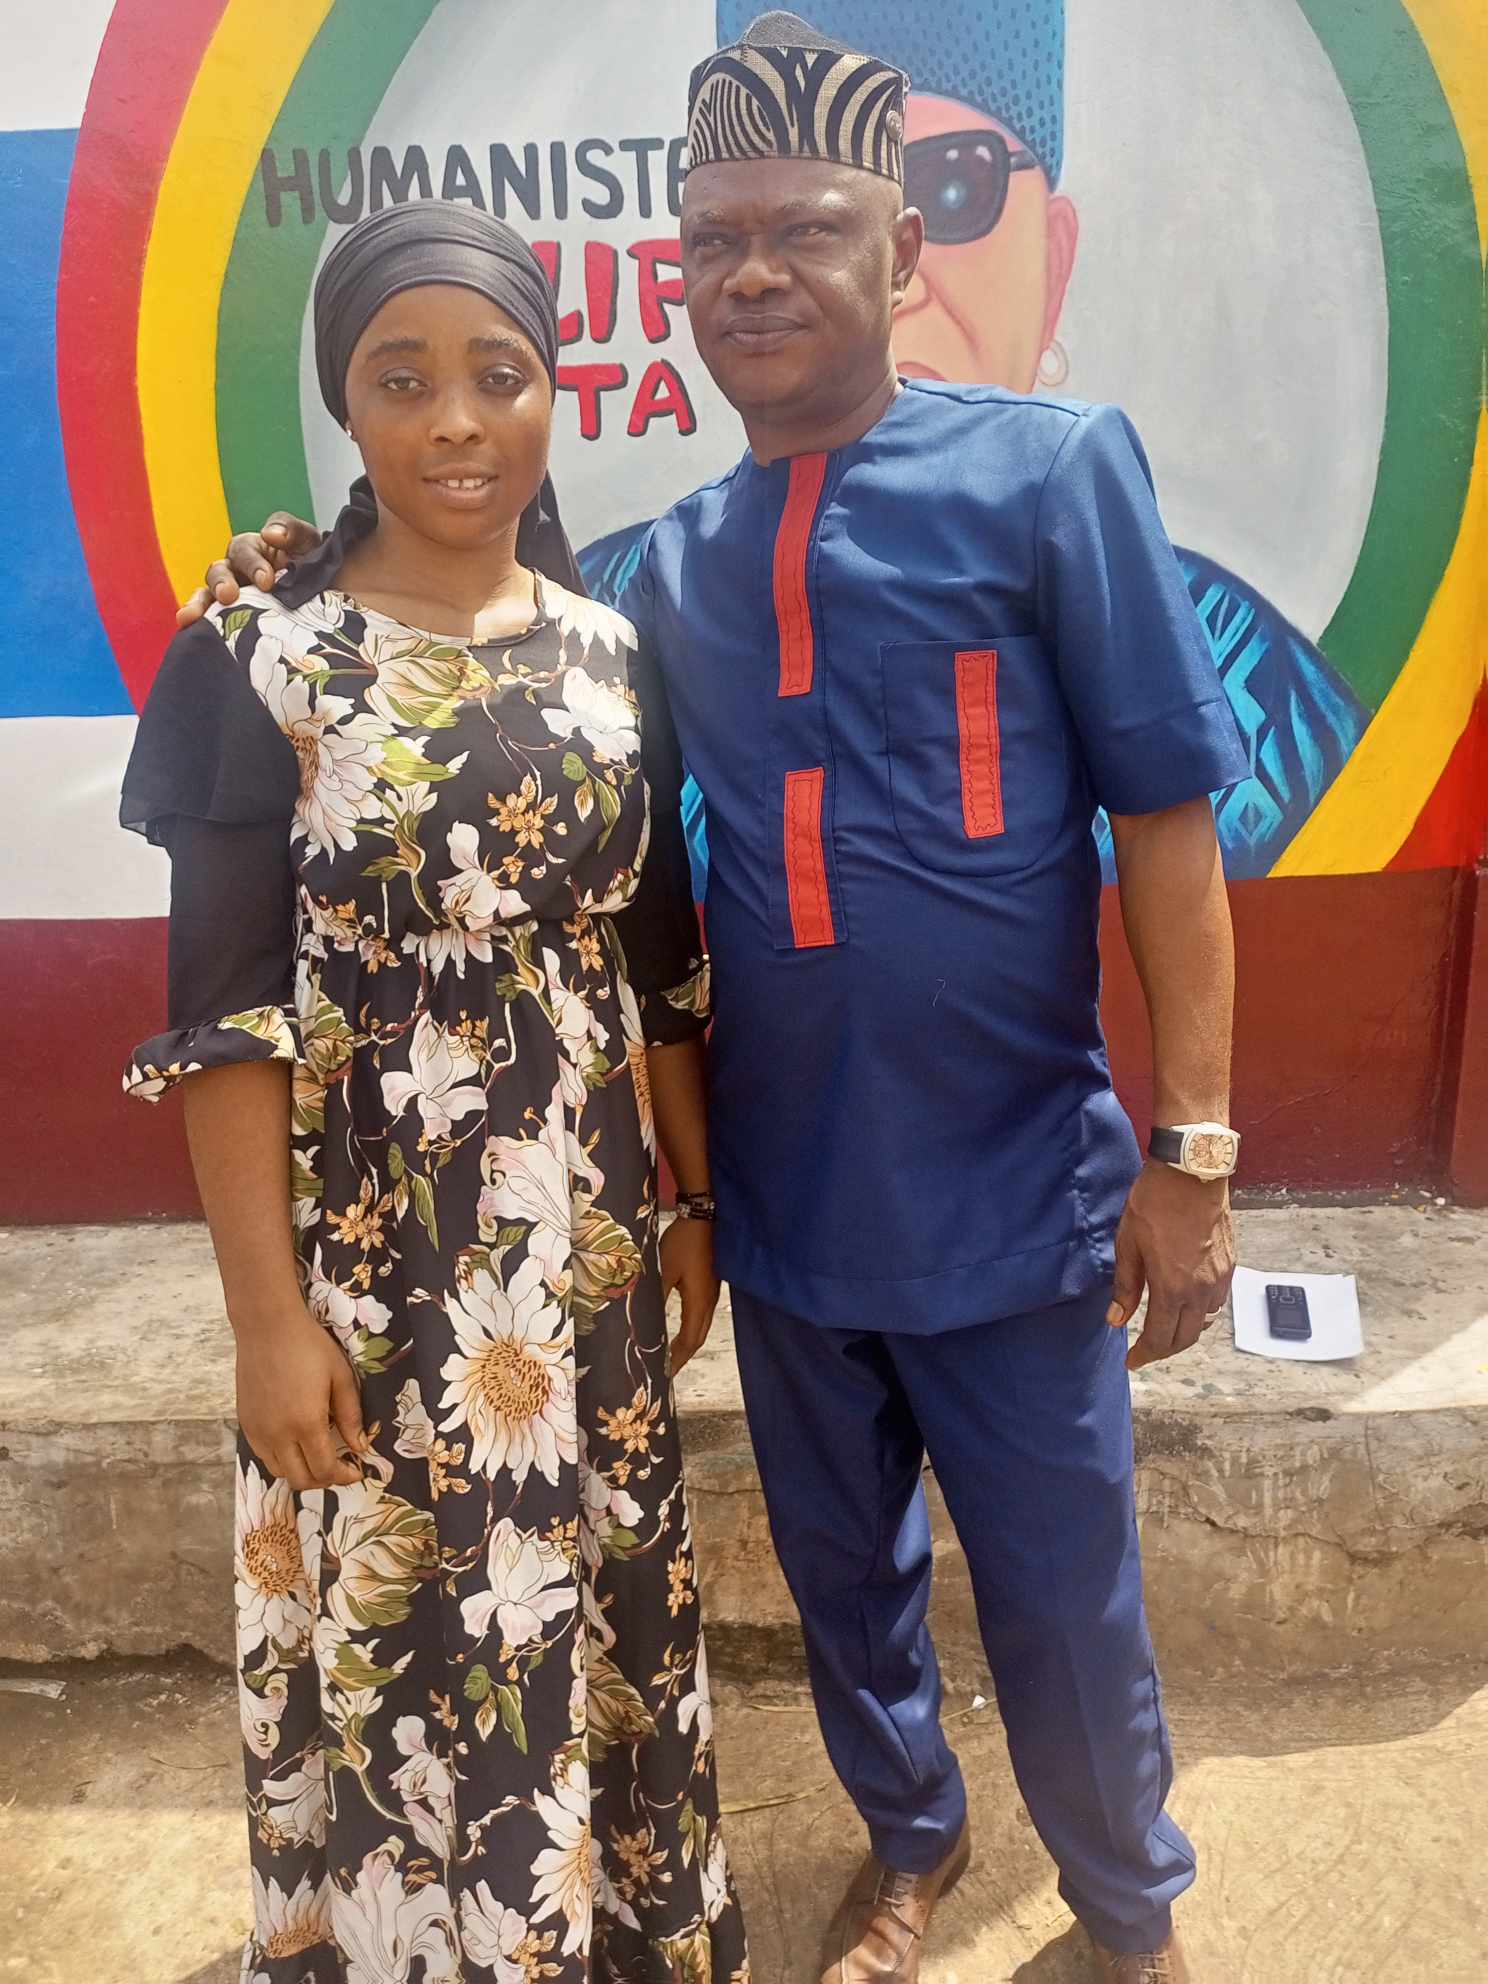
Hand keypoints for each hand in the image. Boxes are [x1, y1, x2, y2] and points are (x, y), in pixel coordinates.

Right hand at [176, 513, 324, 626]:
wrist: (329, 603)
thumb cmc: (316, 569)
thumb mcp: (310, 544)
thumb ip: (293, 531)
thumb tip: (270, 534)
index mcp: (254, 552)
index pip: (244, 549)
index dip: (252, 563)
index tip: (267, 581)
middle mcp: (237, 573)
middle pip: (219, 571)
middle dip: (222, 583)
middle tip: (230, 596)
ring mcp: (232, 600)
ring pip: (207, 597)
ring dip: (198, 604)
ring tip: (191, 617)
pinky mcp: (229, 623)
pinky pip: (208, 623)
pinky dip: (197, 626)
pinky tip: (189, 632)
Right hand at [235, 1306, 365, 1489]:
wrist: (267, 1326)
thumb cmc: (309, 1346)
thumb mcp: (340, 1377)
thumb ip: (350, 1416)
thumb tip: (360, 1448)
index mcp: (306, 1423)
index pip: (325, 1470)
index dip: (344, 1477)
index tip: (357, 1471)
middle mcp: (278, 1434)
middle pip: (301, 1480)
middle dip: (324, 1480)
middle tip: (339, 1466)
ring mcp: (258, 1431)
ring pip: (280, 1472)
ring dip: (301, 1471)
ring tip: (317, 1455)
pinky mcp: (245, 1423)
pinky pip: (263, 1455)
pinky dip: (282, 1458)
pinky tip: (294, 1441)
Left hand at [661, 1216, 719, 1373]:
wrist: (703, 1217)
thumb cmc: (684, 1243)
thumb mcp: (664, 1270)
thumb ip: (655, 1296)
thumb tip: (643, 1321)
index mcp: (699, 1302)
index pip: (690, 1340)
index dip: (678, 1359)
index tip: (665, 1374)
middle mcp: (709, 1301)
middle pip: (698, 1338)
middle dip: (683, 1356)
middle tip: (667, 1371)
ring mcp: (712, 1293)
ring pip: (701, 1327)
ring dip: (688, 1343)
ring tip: (671, 1355)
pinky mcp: (710, 1284)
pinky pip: (702, 1315)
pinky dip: (691, 1329)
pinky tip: (679, 1327)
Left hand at [1109, 1159, 1234, 1370]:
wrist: (1191, 1171)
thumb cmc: (1154, 1204)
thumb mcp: (1128, 1244)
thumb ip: (1125, 1286)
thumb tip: (1117, 1320)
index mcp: (1172, 1288)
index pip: (1160, 1339)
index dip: (1144, 1355)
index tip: (1131, 1361)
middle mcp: (1201, 1290)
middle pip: (1186, 1338)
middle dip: (1164, 1349)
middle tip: (1145, 1350)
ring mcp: (1219, 1278)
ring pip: (1204, 1322)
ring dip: (1184, 1332)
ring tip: (1164, 1328)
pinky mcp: (1230, 1265)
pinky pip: (1216, 1302)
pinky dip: (1200, 1312)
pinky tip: (1185, 1303)